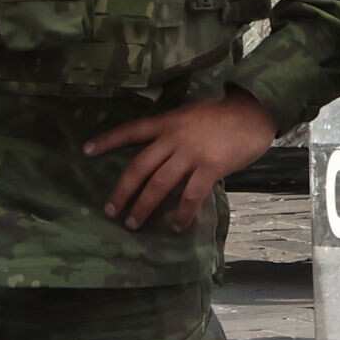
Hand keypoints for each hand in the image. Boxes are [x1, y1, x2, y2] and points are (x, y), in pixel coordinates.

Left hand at [84, 89, 276, 230]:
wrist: (252, 112)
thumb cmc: (223, 115)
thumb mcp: (190, 116)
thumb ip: (174, 133)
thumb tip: (161, 157)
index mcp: (167, 122)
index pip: (131, 130)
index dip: (108, 141)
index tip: (86, 150)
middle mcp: (173, 137)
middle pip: (139, 166)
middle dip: (122, 190)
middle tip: (110, 211)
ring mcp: (191, 153)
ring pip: (159, 184)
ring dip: (144, 206)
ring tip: (133, 223)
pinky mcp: (210, 167)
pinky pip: (190, 195)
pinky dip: (181, 213)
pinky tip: (176, 226)